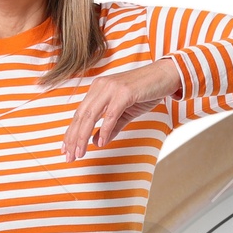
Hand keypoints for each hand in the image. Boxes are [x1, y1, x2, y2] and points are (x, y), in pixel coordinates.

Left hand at [62, 59, 184, 161]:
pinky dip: (105, 129)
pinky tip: (100, 142)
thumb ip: (111, 127)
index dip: (71, 133)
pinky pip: (111, 114)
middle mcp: (100, 87)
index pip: (79, 114)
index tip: (66, 149)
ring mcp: (111, 88)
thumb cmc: (145, 92)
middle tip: (69, 156)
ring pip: (91, 115)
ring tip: (79, 152)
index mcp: (98, 90)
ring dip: (83, 136)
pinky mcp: (124, 92)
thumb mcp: (125, 113)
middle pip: (81, 116)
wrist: (165, 76)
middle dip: (73, 138)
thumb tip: (96, 142)